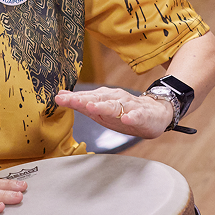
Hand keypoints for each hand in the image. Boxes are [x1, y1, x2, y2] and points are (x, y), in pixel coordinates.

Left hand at [55, 87, 174, 138]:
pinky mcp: (143, 115)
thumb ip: (82, 102)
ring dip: (103, 106)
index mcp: (105, 98)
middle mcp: (116, 99)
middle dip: (84, 100)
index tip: (59, 98)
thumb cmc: (126, 112)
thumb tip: (61, 96)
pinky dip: (131, 117)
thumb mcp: (102, 109)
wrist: (155, 113)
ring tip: (92, 107)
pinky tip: (126, 119)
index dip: (73, 98)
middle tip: (70, 100)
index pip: (87, 97)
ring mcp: (130, 107)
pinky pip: (137, 116)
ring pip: (115, 106)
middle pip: (98, 99)